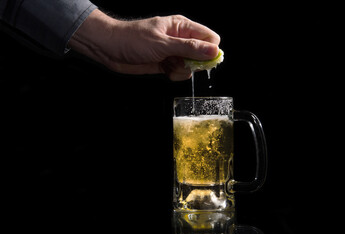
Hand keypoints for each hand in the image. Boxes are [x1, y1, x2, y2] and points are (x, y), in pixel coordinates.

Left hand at [68, 9, 219, 80]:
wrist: (110, 49)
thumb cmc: (133, 40)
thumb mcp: (163, 44)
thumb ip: (190, 48)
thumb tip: (213, 50)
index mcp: (182, 27)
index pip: (210, 38)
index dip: (210, 51)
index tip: (201, 60)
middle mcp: (180, 39)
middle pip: (202, 55)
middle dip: (194, 63)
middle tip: (179, 61)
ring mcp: (173, 52)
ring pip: (191, 66)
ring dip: (181, 70)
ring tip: (167, 64)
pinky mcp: (167, 64)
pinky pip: (180, 73)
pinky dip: (174, 75)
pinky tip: (163, 70)